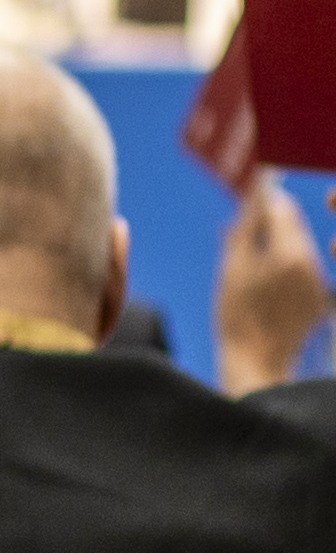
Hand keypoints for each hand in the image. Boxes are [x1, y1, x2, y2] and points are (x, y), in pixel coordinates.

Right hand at [223, 176, 327, 394]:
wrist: (255, 359)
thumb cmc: (235, 314)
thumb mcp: (232, 265)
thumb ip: (246, 226)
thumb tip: (257, 193)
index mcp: (290, 255)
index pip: (284, 209)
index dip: (265, 199)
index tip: (251, 194)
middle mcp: (312, 266)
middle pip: (296, 227)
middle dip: (274, 222)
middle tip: (246, 228)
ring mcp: (320, 283)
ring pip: (301, 247)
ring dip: (280, 244)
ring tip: (253, 263)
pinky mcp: (321, 298)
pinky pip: (306, 268)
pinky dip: (287, 266)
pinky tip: (266, 284)